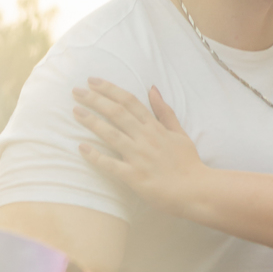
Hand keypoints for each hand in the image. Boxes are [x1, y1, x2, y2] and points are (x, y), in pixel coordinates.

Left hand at [74, 79, 208, 214]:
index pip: (130, 101)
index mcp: (155, 127)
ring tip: (75, 111)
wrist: (197, 190)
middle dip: (95, 99)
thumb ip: (165, 111)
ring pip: (111, 134)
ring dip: (92, 121)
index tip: (92, 81)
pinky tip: (81, 147)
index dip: (110, 89)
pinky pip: (111, 165)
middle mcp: (146, 138)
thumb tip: (152, 88)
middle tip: (76, 91)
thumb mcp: (179, 133)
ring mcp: (139, 157)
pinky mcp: (134, 177)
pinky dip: (95, 156)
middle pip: (117, 112)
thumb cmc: (188, 163)